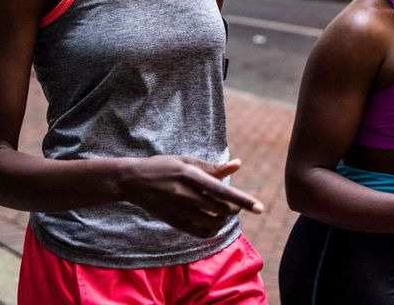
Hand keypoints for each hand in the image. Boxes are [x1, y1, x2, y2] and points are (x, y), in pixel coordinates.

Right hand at [120, 156, 264, 238]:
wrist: (133, 181)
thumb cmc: (163, 167)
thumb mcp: (186, 161)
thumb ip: (212, 167)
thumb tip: (237, 164)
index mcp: (190, 175)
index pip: (223, 190)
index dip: (243, 200)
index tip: (260, 208)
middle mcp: (185, 194)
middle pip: (221, 209)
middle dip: (233, 208)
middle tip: (233, 204)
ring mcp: (179, 210)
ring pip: (213, 222)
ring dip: (224, 218)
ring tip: (223, 210)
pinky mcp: (174, 221)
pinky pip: (200, 232)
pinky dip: (212, 229)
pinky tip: (213, 222)